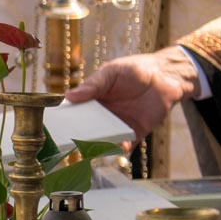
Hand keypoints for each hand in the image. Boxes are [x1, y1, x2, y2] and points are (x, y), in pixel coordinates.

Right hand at [65, 48, 201, 138]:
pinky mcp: (135, 133)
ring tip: (98, 147)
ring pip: (105, 142)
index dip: (64, 123)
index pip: (74, 115)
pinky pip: (126, 146)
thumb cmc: (135, 70)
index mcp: (91, 102)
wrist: (166, 75)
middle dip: (80, 139)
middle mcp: (102, 118)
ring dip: (101, 147)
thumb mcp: (111, 72)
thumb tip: (69, 96)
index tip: (54, 130)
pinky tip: (122, 147)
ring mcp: (118, 127)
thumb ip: (93, 85)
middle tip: (73, 144)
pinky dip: (122, 150)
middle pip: (87, 133)